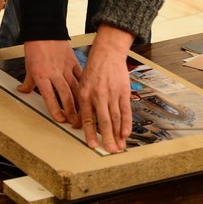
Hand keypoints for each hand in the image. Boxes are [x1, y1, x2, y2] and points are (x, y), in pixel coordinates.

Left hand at [19, 40, 81, 126]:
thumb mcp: (28, 66)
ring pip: (75, 87)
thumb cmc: (36, 47)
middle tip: (73, 120)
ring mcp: (66, 67)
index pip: (49, 96)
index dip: (55, 110)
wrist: (44, 30)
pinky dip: (84, 85)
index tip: (60, 119)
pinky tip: (88, 93)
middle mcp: (54, 73)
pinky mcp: (73, 62)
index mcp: (41, 75)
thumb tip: (22, 91)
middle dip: (71, 110)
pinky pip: (81, 76)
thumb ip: (28, 82)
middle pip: (65, 94)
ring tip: (83, 112)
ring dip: (79, 101)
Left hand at [78, 25, 133, 152]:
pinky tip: (126, 133)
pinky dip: (126, 123)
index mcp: (85, 95)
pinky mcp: (123, 91)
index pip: (88, 118)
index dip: (90, 133)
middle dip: (107, 137)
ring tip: (119, 146)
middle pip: (104, 121)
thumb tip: (75, 124)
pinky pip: (125, 110)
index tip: (93, 146)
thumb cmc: (93, 69)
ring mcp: (112, 94)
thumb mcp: (81, 85)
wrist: (107, 53)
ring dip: (118, 134)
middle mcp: (99, 95)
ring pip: (116, 118)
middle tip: (110, 150)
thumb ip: (80, 106)